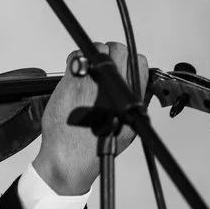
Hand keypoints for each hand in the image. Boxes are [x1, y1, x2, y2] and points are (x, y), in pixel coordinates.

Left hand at [32, 41, 148, 194]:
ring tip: (88, 70)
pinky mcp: (72, 83)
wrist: (70, 159)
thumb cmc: (94, 148)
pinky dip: (75, 59)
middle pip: (119, 50)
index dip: (128, 59)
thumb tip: (138, 84)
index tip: (121, 63)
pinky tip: (75, 71)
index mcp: (131, 99)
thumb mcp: (128, 129)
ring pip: (98, 49)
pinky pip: (76, 57)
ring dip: (93, 55)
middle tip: (103, 64)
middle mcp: (114, 89)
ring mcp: (92, 84)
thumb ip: (135, 104)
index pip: (139, 61)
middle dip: (111, 53)